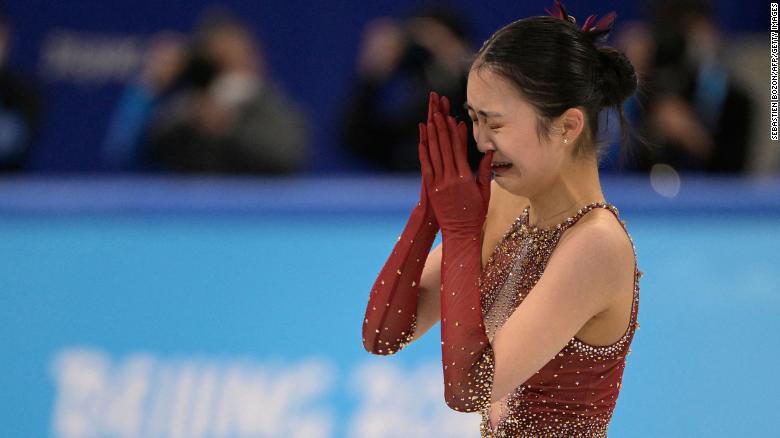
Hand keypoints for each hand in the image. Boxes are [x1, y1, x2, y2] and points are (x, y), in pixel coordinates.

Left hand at [419, 102, 492, 234]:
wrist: (460, 233)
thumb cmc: (476, 214)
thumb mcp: (485, 192)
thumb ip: (485, 171)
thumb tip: (489, 152)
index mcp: (465, 178)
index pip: (458, 149)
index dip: (454, 132)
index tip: (452, 118)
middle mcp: (450, 178)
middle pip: (445, 147)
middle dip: (441, 127)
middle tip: (438, 110)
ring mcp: (438, 183)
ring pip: (434, 154)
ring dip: (432, 135)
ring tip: (430, 118)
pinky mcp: (431, 189)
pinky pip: (426, 166)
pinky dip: (424, 152)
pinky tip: (422, 140)